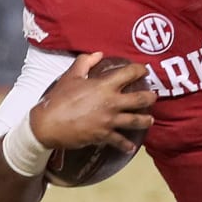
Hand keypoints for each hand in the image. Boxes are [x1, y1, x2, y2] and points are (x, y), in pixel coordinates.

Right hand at [30, 53, 156, 152]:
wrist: (47, 124)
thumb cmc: (58, 99)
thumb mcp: (70, 76)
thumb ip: (85, 62)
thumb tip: (98, 54)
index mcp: (104, 86)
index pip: (129, 73)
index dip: (139, 70)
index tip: (143, 71)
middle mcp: (111, 103)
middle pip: (140, 99)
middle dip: (150, 97)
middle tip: (153, 97)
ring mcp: (109, 120)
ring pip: (136, 121)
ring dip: (146, 121)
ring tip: (150, 120)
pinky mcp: (104, 135)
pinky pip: (120, 141)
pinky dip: (126, 145)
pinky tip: (131, 147)